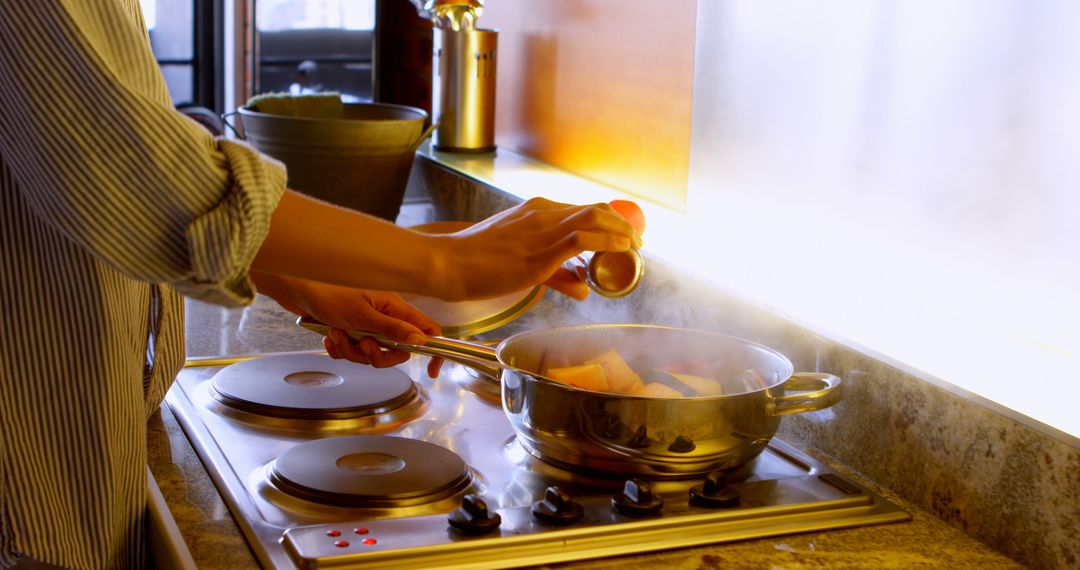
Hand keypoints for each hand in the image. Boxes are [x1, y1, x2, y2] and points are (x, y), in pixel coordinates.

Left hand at [252, 273, 443, 375]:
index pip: (427, 330)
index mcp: (395, 308)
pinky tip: (327, 337)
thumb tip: (421, 341)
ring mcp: (366, 324)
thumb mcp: (363, 315)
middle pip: (397, 350)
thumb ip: (393, 329)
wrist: (294, 287)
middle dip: (377, 355)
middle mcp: (384, 316)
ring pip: (370, 353)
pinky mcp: (348, 330)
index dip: (433, 350)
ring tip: (335, 333)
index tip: (432, 370)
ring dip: (351, 350)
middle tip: (363, 346)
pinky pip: (352, 351)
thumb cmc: (328, 292)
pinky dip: (339, 348)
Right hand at [433, 198, 643, 300]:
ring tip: (634, 248)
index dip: (610, 221)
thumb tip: (584, 289)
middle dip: (622, 224)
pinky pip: (582, 239)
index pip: (582, 208)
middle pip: (595, 209)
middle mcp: (542, 214)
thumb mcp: (521, 265)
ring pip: (594, 218)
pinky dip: (607, 241)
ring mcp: (541, 231)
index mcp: (535, 211)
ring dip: (620, 231)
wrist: (447, 262)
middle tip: (637, 243)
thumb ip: (557, 276)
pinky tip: (621, 249)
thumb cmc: (476, 263)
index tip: (625, 236)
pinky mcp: (539, 252)